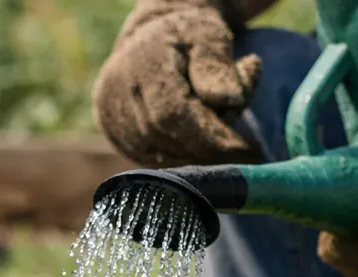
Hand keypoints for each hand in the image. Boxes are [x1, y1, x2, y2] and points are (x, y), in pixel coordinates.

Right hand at [93, 0, 263, 167]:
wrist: (151, 37)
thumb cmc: (188, 36)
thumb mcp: (210, 36)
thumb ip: (218, 65)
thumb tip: (231, 100)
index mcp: (142, 64)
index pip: (174, 114)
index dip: (211, 137)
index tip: (247, 148)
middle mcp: (117, 93)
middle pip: (167, 138)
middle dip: (209, 146)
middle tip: (240, 144)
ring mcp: (110, 116)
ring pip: (160, 154)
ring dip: (196, 152)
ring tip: (216, 131)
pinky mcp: (112, 132)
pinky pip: (151, 158)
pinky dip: (179, 155)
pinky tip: (195, 140)